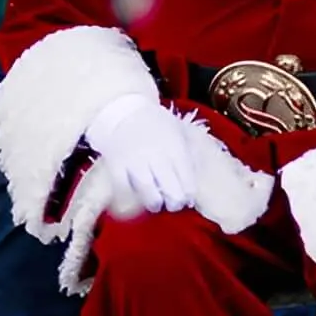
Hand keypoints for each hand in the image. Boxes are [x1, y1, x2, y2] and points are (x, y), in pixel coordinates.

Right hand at [83, 94, 195, 213]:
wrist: (123, 111)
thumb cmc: (155, 124)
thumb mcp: (177, 130)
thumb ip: (189, 150)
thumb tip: (199, 173)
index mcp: (174, 145)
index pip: (187, 177)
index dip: (189, 193)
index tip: (188, 198)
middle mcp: (155, 154)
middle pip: (170, 188)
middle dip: (175, 201)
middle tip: (174, 204)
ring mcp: (134, 161)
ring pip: (148, 192)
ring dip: (155, 203)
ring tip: (157, 203)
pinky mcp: (116, 166)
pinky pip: (125, 190)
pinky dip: (131, 198)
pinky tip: (137, 199)